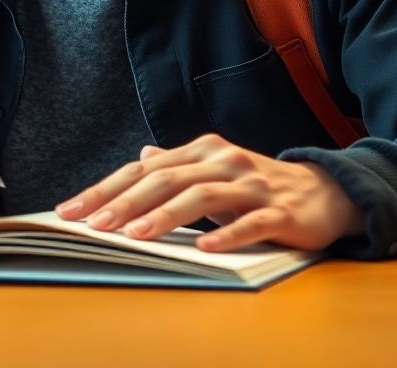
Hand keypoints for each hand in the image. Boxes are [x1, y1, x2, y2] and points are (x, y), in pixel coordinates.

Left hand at [55, 134, 363, 252]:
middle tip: (94, 225)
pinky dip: (226, 232)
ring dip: (164, 216)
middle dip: (125, 202)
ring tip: (135, 235)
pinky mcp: (278, 210)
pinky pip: (250, 222)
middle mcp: (222, 160)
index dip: (107, 189)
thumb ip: (178, 168)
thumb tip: (141, 155)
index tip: (72, 211)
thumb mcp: (213, 173)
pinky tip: (205, 246)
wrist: (324, 191)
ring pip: (201, 196)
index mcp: (202, 151)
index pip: (144, 170)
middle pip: (166, 178)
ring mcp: (251, 183)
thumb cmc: (258, 186)